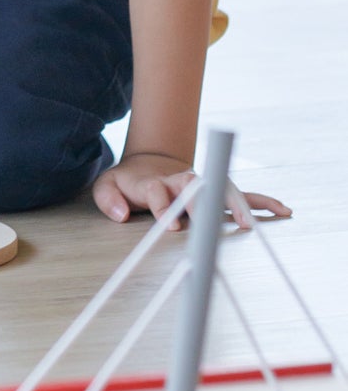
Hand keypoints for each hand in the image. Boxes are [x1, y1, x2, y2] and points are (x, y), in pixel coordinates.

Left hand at [92, 151, 291, 228]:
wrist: (149, 165)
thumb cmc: (129, 182)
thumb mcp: (108, 187)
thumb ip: (109, 200)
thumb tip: (122, 215)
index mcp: (154, 182)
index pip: (157, 191)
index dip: (163, 206)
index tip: (170, 225)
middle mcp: (181, 180)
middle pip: (193, 185)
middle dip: (204, 203)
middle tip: (214, 221)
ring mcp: (202, 184)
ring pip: (220, 188)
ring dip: (235, 204)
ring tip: (249, 225)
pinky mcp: (217, 191)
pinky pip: (243, 194)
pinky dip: (262, 202)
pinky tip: (283, 211)